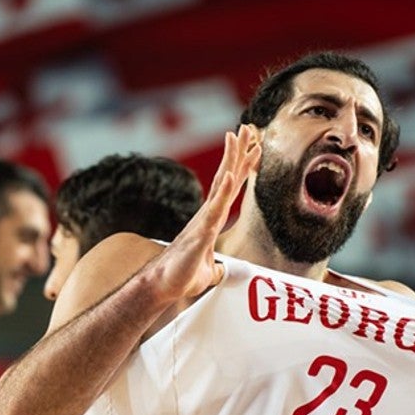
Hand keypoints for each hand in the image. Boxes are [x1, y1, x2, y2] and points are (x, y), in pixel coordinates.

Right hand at [142, 125, 260, 301]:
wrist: (162, 285)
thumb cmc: (182, 276)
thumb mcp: (210, 272)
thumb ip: (219, 268)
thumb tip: (226, 272)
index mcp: (211, 219)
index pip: (229, 188)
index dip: (241, 167)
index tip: (252, 147)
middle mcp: (208, 214)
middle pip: (226, 177)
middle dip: (237, 152)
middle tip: (246, 128)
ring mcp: (203, 221)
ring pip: (221, 185)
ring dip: (232, 160)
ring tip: (238, 137)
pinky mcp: (200, 233)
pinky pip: (215, 209)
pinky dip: (225, 192)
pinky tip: (231, 175)